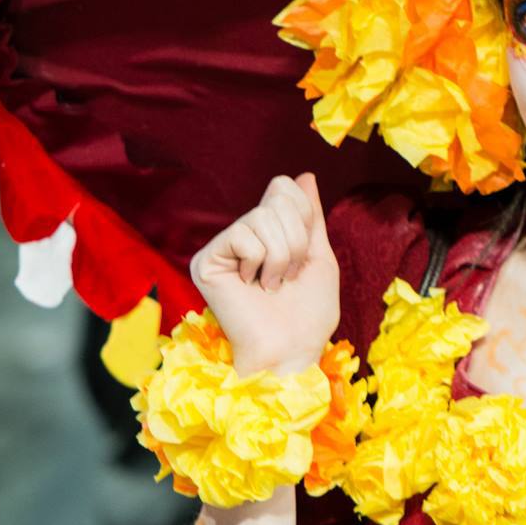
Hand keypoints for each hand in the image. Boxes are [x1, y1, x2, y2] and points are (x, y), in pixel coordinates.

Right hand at [190, 173, 339, 378]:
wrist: (292, 349)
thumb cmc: (308, 314)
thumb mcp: (319, 256)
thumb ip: (310, 216)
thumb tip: (304, 175)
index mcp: (268, 232)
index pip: (285, 187)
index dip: (304, 216)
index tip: (304, 253)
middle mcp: (242, 234)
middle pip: (277, 198)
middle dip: (296, 241)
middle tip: (286, 277)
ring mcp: (222, 246)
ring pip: (263, 217)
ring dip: (281, 257)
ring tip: (272, 285)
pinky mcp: (206, 260)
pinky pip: (243, 235)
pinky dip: (259, 262)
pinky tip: (252, 287)